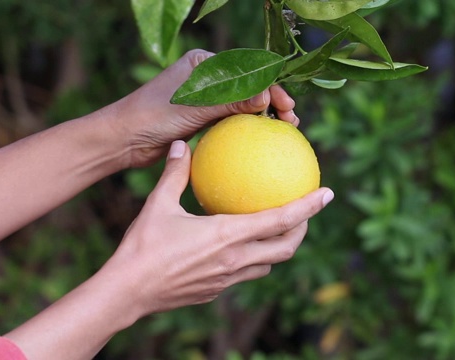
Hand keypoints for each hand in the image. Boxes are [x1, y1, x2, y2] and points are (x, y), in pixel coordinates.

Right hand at [105, 141, 333, 314]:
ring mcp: (227, 279)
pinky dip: (256, 258)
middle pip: (286, 247)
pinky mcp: (217, 290)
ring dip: (281, 246)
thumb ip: (175, 173)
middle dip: (303, 229)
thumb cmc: (142, 247)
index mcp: (227, 235)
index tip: (328, 194)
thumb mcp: (158, 204)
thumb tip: (184, 144)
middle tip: (306, 211)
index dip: (309, 207)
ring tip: (280, 228)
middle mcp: (235, 259)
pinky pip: (247, 273)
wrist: (127, 292)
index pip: (280, 219)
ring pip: (269, 263)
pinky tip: (242, 247)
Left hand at [110, 49, 298, 167]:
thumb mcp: (196, 106)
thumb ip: (231, 100)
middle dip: (273, 101)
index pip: (248, 71)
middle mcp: (208, 78)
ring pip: (243, 105)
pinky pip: (232, 121)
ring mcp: (206, 99)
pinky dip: (248, 128)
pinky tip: (262, 141)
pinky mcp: (204, 119)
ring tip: (284, 129)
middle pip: (250, 87)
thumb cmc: (154, 115)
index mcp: (206, 64)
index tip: (285, 105)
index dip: (271, 86)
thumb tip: (266, 97)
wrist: (125, 139)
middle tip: (291, 120)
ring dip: (264, 116)